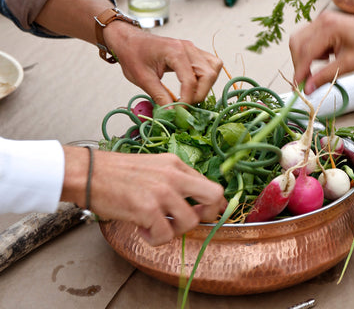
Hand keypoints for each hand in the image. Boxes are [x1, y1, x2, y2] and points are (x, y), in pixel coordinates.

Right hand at [61, 146, 226, 245]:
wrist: (90, 173)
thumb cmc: (117, 172)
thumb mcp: (153, 166)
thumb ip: (173, 179)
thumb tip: (191, 200)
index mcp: (175, 164)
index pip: (209, 184)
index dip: (211, 204)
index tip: (203, 213)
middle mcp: (174, 176)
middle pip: (213, 196)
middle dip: (207, 214)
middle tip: (188, 221)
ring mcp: (162, 192)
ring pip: (190, 222)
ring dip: (174, 231)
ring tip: (157, 225)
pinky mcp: (148, 209)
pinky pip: (165, 235)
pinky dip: (154, 239)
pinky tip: (142, 228)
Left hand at [104, 22, 222, 105]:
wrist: (129, 40)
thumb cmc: (133, 55)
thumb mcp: (143, 79)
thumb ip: (159, 96)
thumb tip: (172, 113)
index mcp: (174, 51)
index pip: (190, 80)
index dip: (187, 99)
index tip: (179, 111)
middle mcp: (188, 48)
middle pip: (208, 74)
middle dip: (200, 93)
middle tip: (185, 104)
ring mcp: (192, 48)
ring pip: (214, 67)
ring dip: (206, 85)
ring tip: (190, 95)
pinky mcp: (193, 52)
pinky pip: (210, 64)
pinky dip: (206, 78)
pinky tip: (193, 86)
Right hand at [289, 11, 353, 93]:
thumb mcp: (349, 65)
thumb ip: (325, 76)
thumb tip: (308, 88)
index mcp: (329, 27)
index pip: (305, 51)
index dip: (299, 70)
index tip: (298, 86)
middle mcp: (322, 19)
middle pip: (297, 43)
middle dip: (299, 63)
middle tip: (306, 81)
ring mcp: (323, 20)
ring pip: (300, 40)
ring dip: (304, 57)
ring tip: (317, 70)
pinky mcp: (325, 23)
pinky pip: (309, 37)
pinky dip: (311, 51)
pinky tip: (325, 59)